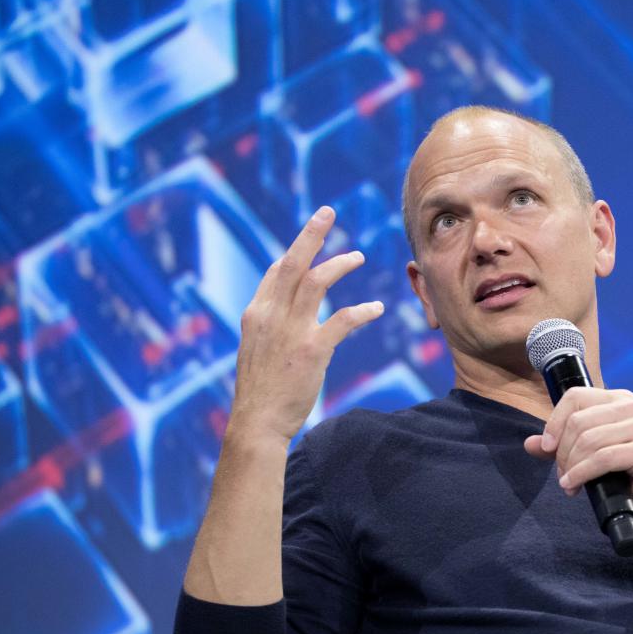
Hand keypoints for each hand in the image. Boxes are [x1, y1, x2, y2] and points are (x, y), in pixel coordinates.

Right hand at [230, 206, 382, 443]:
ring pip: (316, 282)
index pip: (275, 273)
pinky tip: (378, 309)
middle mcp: (269, 315)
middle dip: (310, 235)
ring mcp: (290, 331)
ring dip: (340, 264)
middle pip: (292, 263)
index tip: (310, 238)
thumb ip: (271, 328)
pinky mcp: (312, 349)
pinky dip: (362, 311)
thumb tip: (286, 316)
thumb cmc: (260, 391)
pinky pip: (342, 319)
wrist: (257, 422)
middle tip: (327, 212)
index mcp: (255, 314)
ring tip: (358, 256)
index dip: (294, 253)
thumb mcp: (257, 351)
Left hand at [523, 387, 632, 538]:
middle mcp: (632, 406)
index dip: (555, 422)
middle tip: (563, 474)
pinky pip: (603, 457)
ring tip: (569, 483)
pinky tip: (574, 485)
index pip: (575, 396)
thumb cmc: (620, 473)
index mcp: (617, 398)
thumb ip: (558, 446)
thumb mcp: (584, 455)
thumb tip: (530, 444)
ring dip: (572, 466)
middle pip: (579, 420)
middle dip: (563, 452)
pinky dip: (582, 473)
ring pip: (589, 440)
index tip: (547, 447)